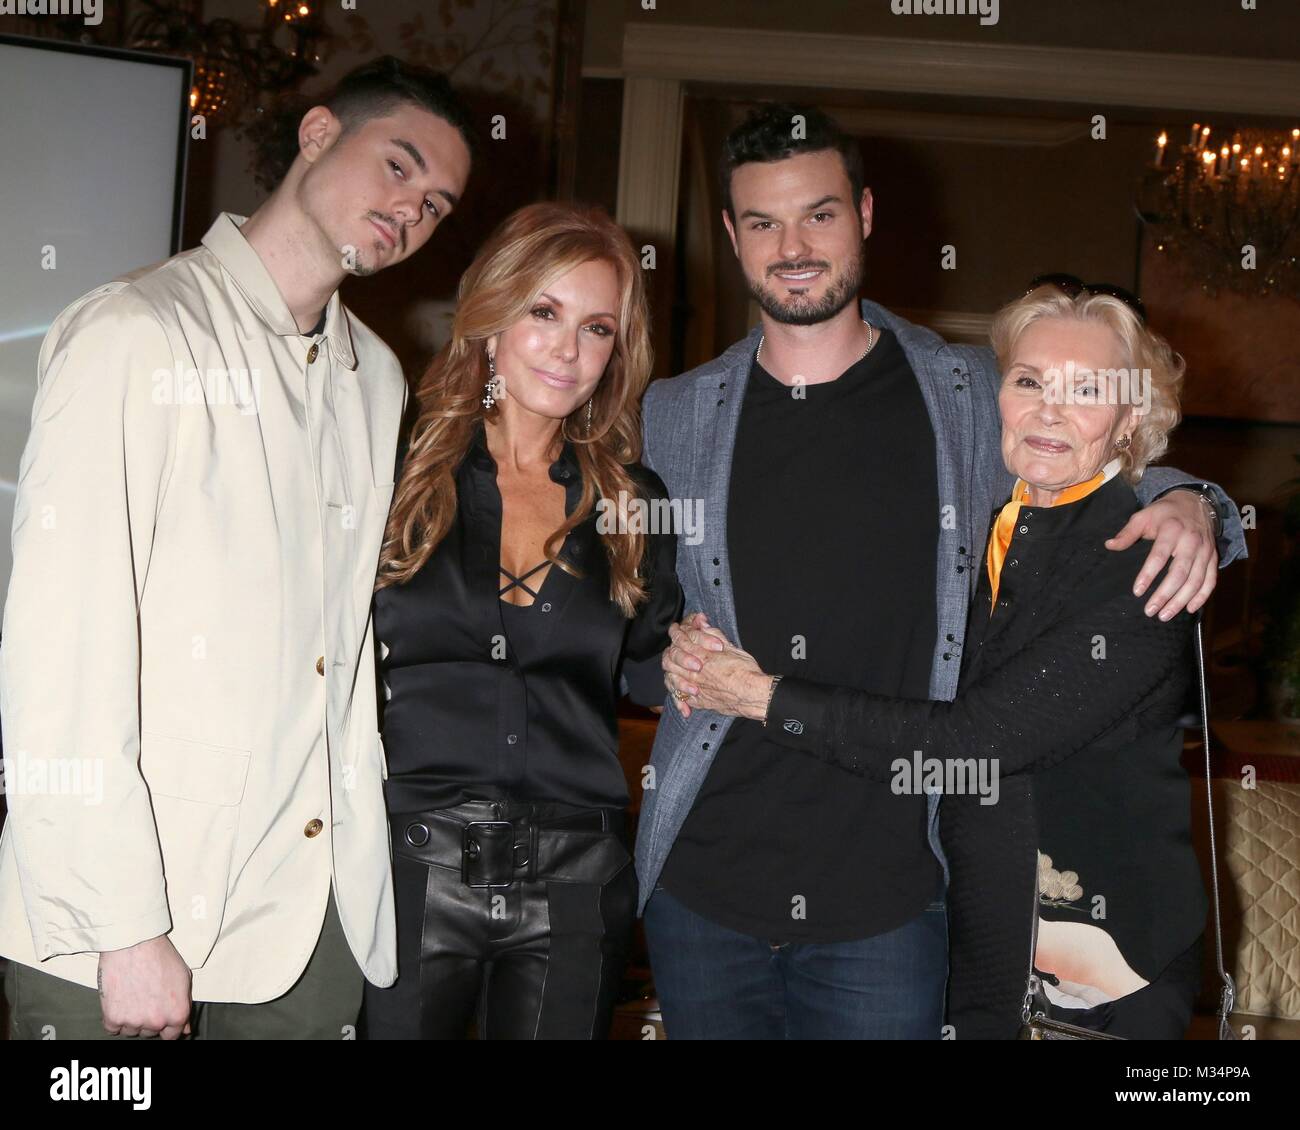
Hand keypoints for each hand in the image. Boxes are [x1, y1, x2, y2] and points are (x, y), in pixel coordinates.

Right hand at [98, 935, 192, 1038]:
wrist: (133, 944)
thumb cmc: (160, 956)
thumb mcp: (183, 978)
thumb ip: (185, 1005)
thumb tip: (184, 1028)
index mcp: (177, 1013)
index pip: (172, 1035)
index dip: (167, 1025)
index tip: (162, 1017)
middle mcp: (156, 1022)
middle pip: (151, 1032)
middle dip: (150, 1019)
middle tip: (146, 998)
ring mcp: (133, 1022)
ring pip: (132, 1031)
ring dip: (132, 1019)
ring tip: (133, 995)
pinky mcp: (113, 1018)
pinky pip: (113, 1028)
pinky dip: (115, 1018)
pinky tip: (120, 1000)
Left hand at [663, 615, 772, 720]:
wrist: (753, 694)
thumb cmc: (746, 671)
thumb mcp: (731, 647)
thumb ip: (713, 635)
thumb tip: (702, 623)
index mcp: (702, 655)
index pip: (681, 640)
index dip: (676, 632)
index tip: (676, 629)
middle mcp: (694, 672)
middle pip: (670, 659)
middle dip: (670, 651)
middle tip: (673, 646)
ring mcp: (694, 688)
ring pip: (671, 678)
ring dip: (671, 671)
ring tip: (674, 667)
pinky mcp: (698, 702)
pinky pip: (680, 698)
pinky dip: (677, 694)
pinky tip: (680, 690)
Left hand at [1105, 489, 1217, 618]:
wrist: (1194, 502)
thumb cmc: (1163, 513)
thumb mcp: (1143, 516)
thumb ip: (1127, 533)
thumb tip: (1109, 545)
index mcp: (1172, 530)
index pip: (1159, 556)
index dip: (1148, 575)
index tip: (1137, 591)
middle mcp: (1191, 541)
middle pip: (1179, 573)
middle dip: (1165, 594)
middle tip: (1150, 611)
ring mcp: (1205, 550)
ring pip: (1196, 580)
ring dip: (1181, 600)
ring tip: (1165, 615)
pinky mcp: (1213, 557)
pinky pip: (1210, 579)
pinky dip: (1202, 596)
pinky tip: (1189, 608)